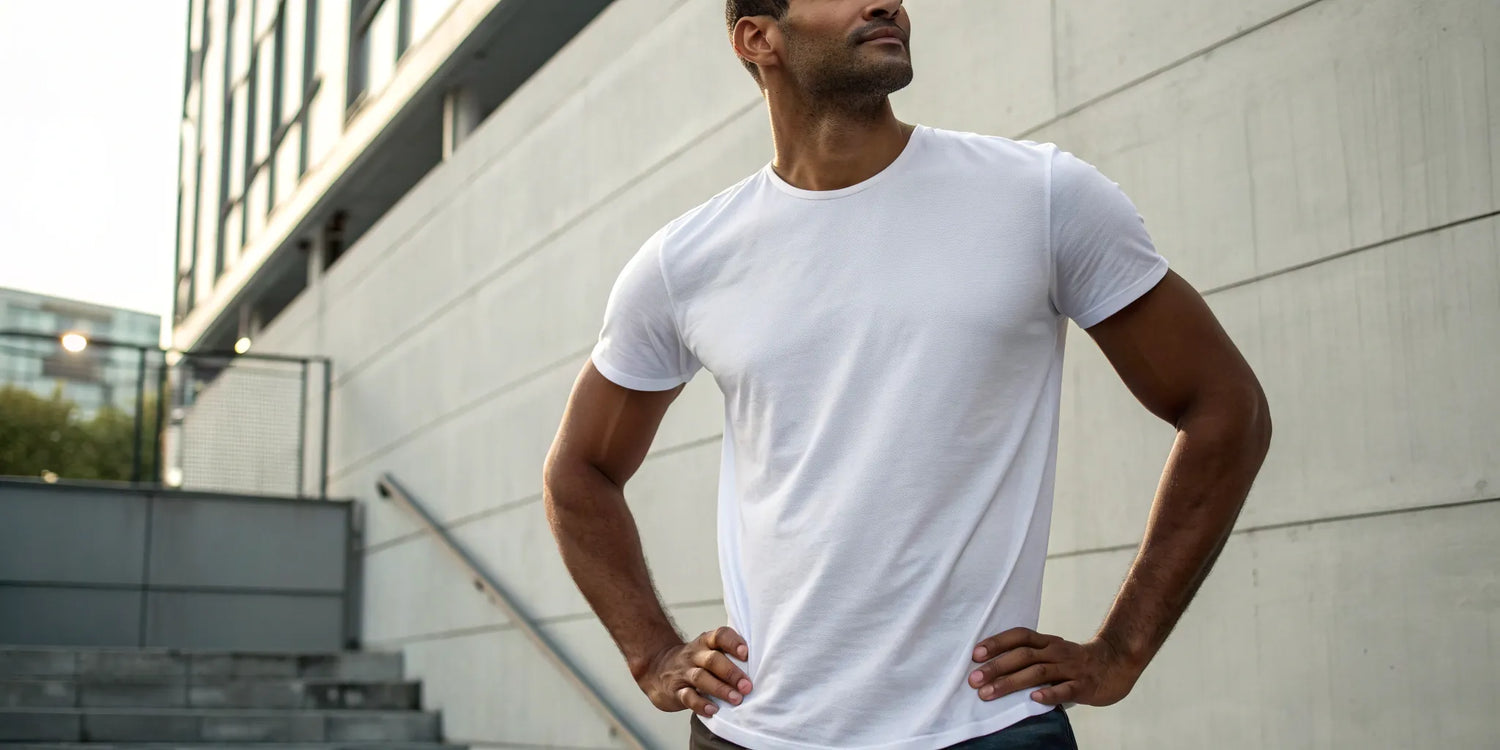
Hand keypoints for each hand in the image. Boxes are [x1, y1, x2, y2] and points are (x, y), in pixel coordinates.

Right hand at [636, 627, 753, 717]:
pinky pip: (687, 696)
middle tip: (747, 686)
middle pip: (712, 660)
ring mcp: (683, 672)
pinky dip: (701, 704)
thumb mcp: (707, 651)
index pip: (719, 636)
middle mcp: (694, 655)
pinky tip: (713, 710)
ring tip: (737, 699)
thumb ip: (727, 654)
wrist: (657, 668)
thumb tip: (761, 666)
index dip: (733, 643)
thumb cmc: (695, 661)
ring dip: (720, 689)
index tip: (746, 653)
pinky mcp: (676, 690)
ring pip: (701, 678)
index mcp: (705, 642)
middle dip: (731, 673)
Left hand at [968, 628, 1140, 706]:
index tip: (975, 654)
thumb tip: (991, 668)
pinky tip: (1033, 699)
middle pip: (1023, 655)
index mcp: (1047, 642)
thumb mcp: (1052, 652)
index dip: (997, 643)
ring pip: (1038, 672)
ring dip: (1011, 683)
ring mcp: (1071, 668)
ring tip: (989, 693)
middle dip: (996, 667)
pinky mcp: (1084, 685)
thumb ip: (1029, 657)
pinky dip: (1049, 694)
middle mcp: (1056, 652)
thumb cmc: (1075, 661)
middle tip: (974, 680)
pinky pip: (1066, 689)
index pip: (1019, 636)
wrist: (1116, 664)